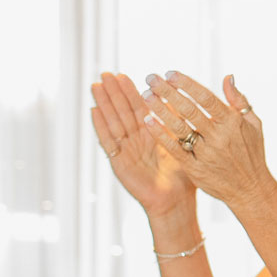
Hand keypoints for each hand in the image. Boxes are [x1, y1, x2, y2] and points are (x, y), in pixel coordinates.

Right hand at [90, 72, 193, 215]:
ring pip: (113, 122)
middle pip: (123, 112)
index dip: (129, 92)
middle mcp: (136, 141)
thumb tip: (178, 97)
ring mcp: (126, 151)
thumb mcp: (181, 144)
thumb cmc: (183, 176)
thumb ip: (177, 123)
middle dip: (113, 93)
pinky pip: (108, 141)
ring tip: (95, 86)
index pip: (138, 109)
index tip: (122, 75)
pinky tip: (93, 111)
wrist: (177, 202)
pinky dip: (100, 126)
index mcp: (151, 135)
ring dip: (104, 104)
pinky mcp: (119, 163)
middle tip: (105, 74)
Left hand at [139, 72, 273, 209]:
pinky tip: (148, 121)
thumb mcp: (254, 124)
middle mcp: (219, 137)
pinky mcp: (195, 168)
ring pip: (179, 127)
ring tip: (146, 96)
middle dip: (168, 91)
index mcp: (233, 123)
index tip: (170, 73)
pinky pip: (174, 148)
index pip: (206, 98)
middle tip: (151, 78)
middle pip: (189, 109)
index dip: (187, 84)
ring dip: (160, 110)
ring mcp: (206, 153)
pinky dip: (160, 134)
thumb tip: (228, 77)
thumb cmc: (252, 153)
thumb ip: (239, 101)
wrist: (251, 189)